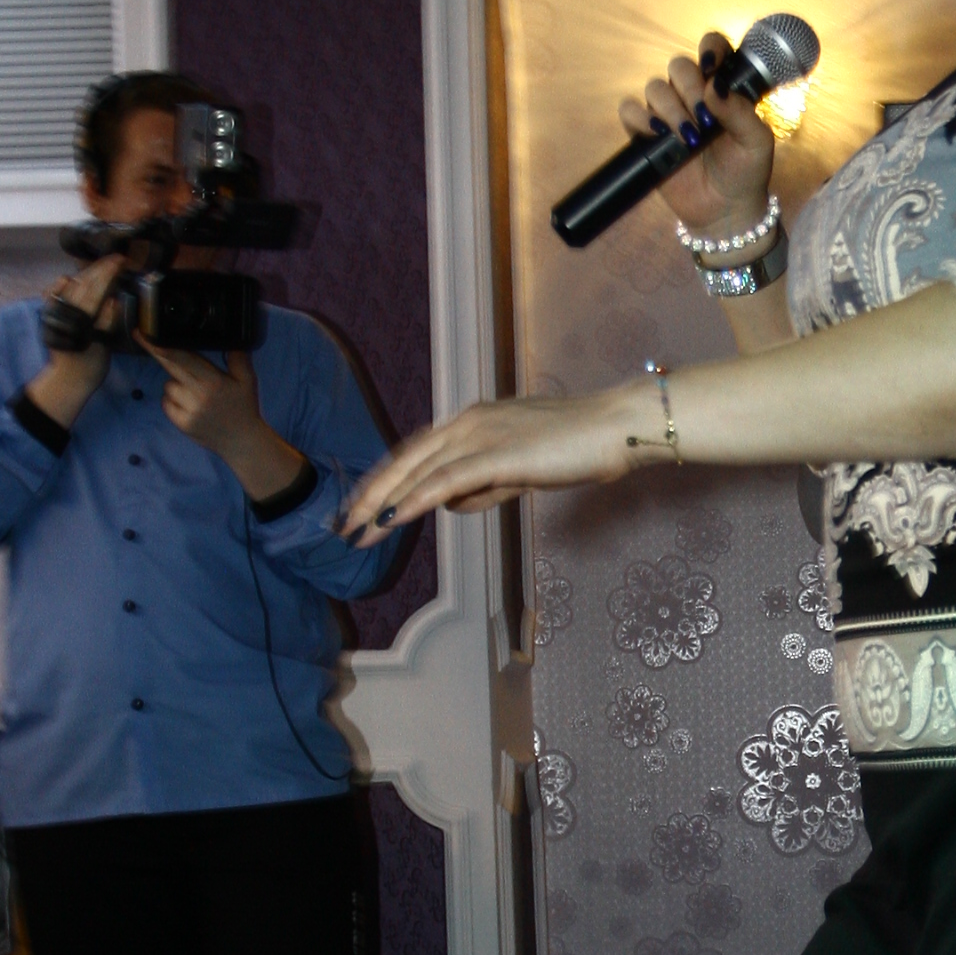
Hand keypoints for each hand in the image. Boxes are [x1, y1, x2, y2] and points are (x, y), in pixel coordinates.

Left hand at [27, 252, 126, 426]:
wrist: (67, 379)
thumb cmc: (90, 366)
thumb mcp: (103, 347)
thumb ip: (107, 322)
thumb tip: (113, 299)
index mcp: (80, 319)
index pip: (96, 289)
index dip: (108, 273)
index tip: (121, 261)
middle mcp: (64, 311)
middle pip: (83, 282)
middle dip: (100, 267)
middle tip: (116, 258)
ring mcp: (53, 311)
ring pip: (69, 284)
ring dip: (86, 272)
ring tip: (102, 264)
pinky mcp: (48, 314)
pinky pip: (52, 294)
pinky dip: (61, 284)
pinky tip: (69, 278)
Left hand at [143, 346, 303, 503]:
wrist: (242, 442)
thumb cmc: (244, 407)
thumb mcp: (248, 381)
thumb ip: (240, 359)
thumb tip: (231, 339)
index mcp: (214, 381)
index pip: (183, 359)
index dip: (163, 346)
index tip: (145, 334)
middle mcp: (199, 395)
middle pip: (169, 367)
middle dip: (154, 350)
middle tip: (141, 335)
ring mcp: (189, 411)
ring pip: (168, 386)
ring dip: (175, 383)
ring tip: (194, 391)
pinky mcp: (181, 424)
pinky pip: (166, 403)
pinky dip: (172, 401)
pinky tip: (187, 404)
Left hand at [345, 389, 630, 532]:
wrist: (613, 428)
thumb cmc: (577, 447)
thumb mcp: (521, 469)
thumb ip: (485, 484)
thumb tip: (452, 503)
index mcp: (472, 422)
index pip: (416, 454)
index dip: (385, 482)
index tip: (363, 507)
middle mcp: (466, 423)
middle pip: (405, 462)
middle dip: (370, 496)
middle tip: (342, 526)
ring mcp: (479, 436)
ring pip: (418, 472)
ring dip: (383, 504)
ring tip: (358, 532)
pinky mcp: (496, 454)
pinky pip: (446, 480)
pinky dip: (415, 500)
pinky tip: (393, 520)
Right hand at [626, 35, 775, 237]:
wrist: (725, 209)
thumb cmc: (746, 170)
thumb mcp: (755, 142)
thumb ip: (740, 111)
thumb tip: (714, 85)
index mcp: (722, 87)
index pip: (712, 47)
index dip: (710, 48)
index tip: (711, 67)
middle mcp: (693, 93)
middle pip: (679, 66)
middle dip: (689, 88)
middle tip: (704, 120)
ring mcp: (668, 112)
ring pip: (655, 87)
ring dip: (669, 109)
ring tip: (688, 138)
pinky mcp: (646, 133)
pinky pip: (629, 110)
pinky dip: (639, 118)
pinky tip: (657, 134)